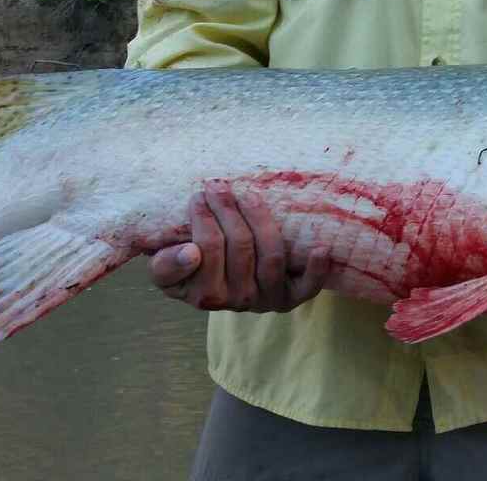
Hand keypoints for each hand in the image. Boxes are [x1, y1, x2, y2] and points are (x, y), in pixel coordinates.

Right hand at [150, 180, 331, 312]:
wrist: (219, 287)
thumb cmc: (190, 271)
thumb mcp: (166, 271)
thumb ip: (166, 265)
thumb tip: (190, 252)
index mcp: (205, 296)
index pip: (206, 251)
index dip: (202, 219)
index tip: (197, 196)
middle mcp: (239, 300)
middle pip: (240, 246)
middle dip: (227, 209)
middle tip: (218, 186)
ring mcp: (268, 299)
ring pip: (271, 255)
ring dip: (260, 218)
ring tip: (246, 194)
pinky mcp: (293, 296)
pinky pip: (308, 287)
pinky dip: (316, 269)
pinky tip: (320, 248)